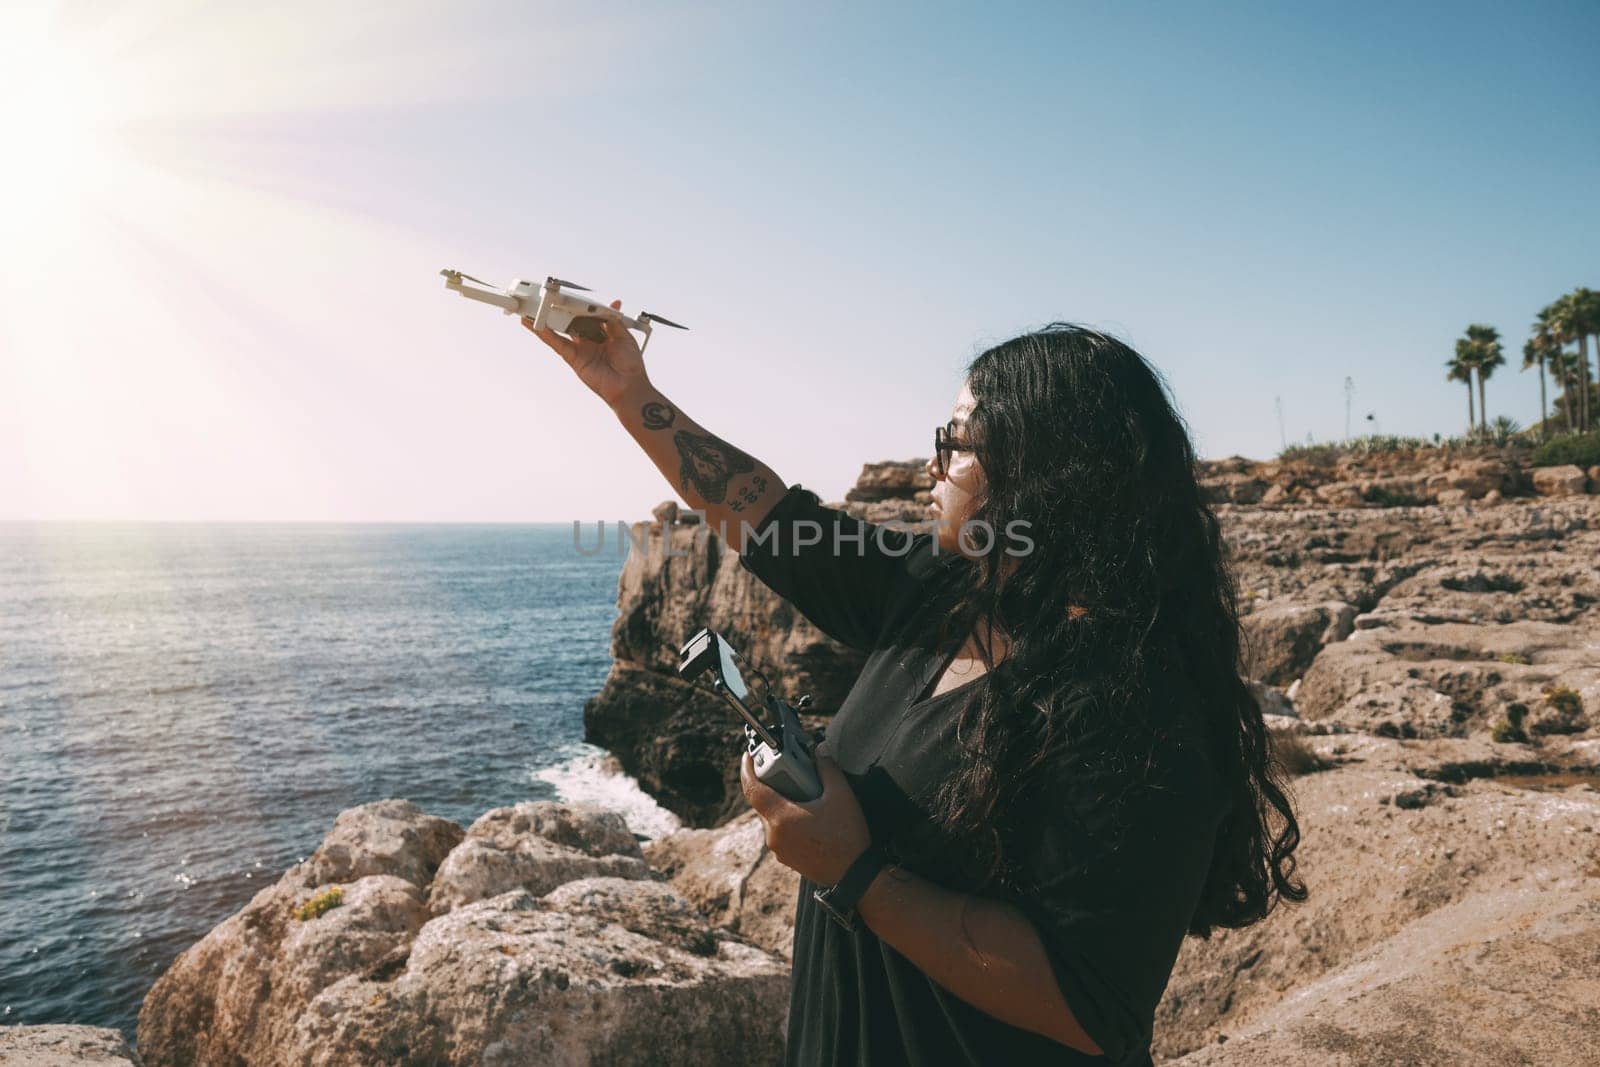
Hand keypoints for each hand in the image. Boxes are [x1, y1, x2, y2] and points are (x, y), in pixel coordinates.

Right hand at [522, 298, 648, 406]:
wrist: (628, 386)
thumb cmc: (630, 365)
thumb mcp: (625, 337)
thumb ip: (614, 321)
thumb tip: (612, 305)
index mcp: (603, 332)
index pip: (589, 314)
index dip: (581, 305)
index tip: (572, 294)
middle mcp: (590, 339)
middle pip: (572, 320)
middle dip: (561, 310)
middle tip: (548, 297)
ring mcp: (580, 348)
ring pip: (561, 331)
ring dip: (547, 320)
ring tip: (533, 308)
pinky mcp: (573, 358)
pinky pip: (558, 344)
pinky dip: (546, 335)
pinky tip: (535, 325)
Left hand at [740, 751, 870, 885]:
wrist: (854, 876)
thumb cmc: (847, 837)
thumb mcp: (841, 796)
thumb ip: (828, 769)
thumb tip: (820, 751)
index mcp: (781, 818)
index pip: (752, 790)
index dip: (746, 770)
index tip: (747, 757)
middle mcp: (773, 835)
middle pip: (762, 803)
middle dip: (769, 785)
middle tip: (783, 771)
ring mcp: (779, 849)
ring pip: (770, 818)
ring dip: (779, 804)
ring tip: (798, 793)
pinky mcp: (786, 858)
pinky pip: (779, 833)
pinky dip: (785, 820)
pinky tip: (804, 814)